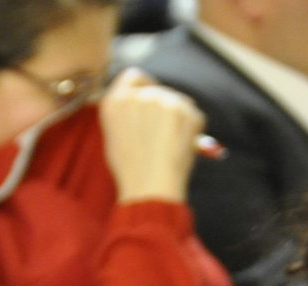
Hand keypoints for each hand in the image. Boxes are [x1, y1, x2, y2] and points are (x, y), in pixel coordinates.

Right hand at [98, 68, 204, 203]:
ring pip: (177, 102)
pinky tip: (180, 148)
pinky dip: (191, 128)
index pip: (133, 76)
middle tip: (162, 135)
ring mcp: (165, 100)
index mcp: (116, 101)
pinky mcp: (187, 110)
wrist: (151, 188)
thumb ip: (125, 113)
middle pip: (157, 89)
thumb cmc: (131, 170)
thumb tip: (142, 107)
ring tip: (169, 146)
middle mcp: (140, 95)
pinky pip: (193, 115)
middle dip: (162, 106)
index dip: (142, 87)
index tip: (148, 101)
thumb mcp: (114, 136)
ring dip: (177, 117)